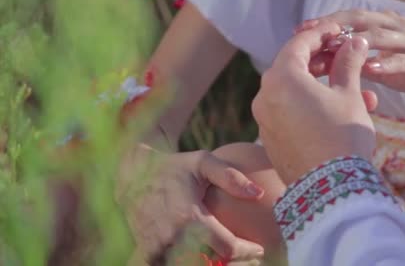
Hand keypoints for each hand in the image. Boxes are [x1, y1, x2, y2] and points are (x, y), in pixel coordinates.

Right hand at [116, 145, 265, 263]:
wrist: (133, 174)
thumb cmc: (175, 167)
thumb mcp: (203, 162)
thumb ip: (231, 177)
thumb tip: (258, 193)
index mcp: (189, 217)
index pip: (226, 247)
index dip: (246, 251)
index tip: (257, 249)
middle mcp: (172, 236)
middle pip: (211, 263)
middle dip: (231, 262)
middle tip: (246, 256)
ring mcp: (157, 247)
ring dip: (209, 263)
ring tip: (225, 257)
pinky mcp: (147, 252)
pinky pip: (171, 265)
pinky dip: (188, 262)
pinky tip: (202, 256)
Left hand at [252, 22, 377, 184]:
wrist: (330, 189)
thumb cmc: (341, 135)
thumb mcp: (348, 94)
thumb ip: (348, 63)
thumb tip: (355, 43)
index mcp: (281, 78)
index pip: (300, 44)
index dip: (323, 34)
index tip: (340, 31)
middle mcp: (265, 96)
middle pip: (294, 66)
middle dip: (324, 61)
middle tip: (348, 57)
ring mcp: (264, 119)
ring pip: (296, 92)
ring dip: (324, 87)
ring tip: (359, 91)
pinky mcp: (271, 139)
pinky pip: (291, 112)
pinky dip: (313, 106)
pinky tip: (342, 112)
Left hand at [298, 10, 404, 135]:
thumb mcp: (380, 66)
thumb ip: (355, 61)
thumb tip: (322, 61)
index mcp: (385, 26)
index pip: (348, 18)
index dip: (325, 22)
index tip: (299, 30)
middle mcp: (398, 28)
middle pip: (360, 20)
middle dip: (333, 25)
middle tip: (309, 33)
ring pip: (381, 36)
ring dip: (355, 40)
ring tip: (333, 46)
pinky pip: (404, 61)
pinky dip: (386, 64)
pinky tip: (369, 69)